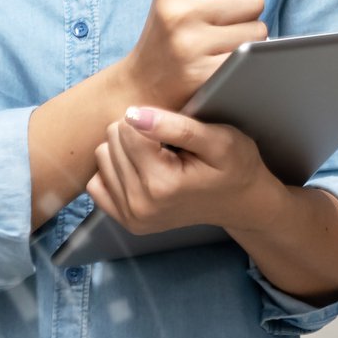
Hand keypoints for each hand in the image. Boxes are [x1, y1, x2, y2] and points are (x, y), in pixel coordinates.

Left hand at [87, 106, 281, 235]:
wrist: (240, 201)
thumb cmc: (235, 166)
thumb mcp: (219, 139)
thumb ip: (177, 127)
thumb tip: (134, 115)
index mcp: (162, 184)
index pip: (127, 127)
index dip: (152, 117)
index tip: (174, 130)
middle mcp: (140, 205)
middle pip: (112, 140)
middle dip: (137, 132)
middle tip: (168, 145)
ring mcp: (131, 217)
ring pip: (102, 156)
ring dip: (126, 149)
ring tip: (157, 156)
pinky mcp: (126, 221)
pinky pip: (97, 183)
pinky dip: (115, 170)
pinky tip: (141, 170)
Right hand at [116, 0, 266, 109]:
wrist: (141, 87)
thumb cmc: (171, 35)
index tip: (217, 6)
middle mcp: (179, 12)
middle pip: (255, 0)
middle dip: (245, 15)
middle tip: (220, 30)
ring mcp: (190, 45)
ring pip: (259, 31)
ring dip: (248, 41)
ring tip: (220, 48)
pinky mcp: (203, 75)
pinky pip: (250, 58)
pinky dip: (245, 63)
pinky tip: (223, 66)